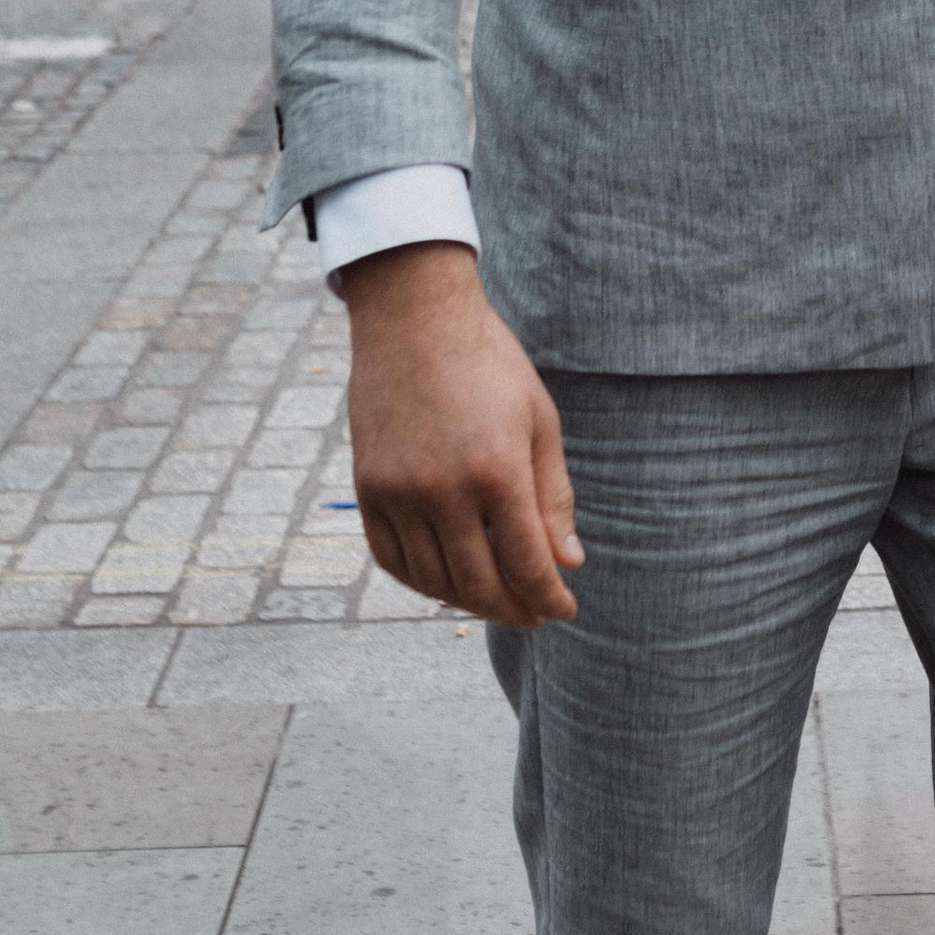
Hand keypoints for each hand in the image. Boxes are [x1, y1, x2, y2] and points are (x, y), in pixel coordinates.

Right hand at [338, 241, 582, 626]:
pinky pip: (391, 560)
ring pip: (433, 579)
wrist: (415, 320)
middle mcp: (443, 490)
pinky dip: (421, 580)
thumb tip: (566, 562)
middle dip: (512, 608)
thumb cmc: (490, 365)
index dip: (549, 596)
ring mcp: (398, 493)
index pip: (526, 563)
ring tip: (495, 598)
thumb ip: (553, 496)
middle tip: (532, 614)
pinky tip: (446, 579)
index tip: (564, 610)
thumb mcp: (539, 422)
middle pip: (478, 583)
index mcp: (497, 470)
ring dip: (467, 600)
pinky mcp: (367, 489)